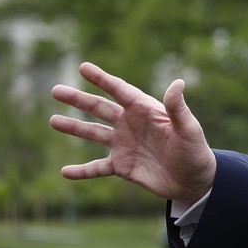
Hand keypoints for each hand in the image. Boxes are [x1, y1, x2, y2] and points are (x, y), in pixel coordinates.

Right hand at [50, 62, 216, 204]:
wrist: (194, 180)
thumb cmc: (195, 151)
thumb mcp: (188, 129)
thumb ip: (178, 109)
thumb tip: (178, 83)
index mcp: (145, 110)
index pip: (120, 90)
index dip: (102, 78)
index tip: (83, 67)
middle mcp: (131, 124)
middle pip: (100, 108)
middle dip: (78, 99)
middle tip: (55, 90)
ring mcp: (124, 145)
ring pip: (93, 134)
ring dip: (73, 127)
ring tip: (53, 120)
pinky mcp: (122, 166)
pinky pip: (97, 168)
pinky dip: (81, 171)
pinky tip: (64, 172)